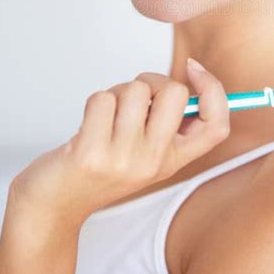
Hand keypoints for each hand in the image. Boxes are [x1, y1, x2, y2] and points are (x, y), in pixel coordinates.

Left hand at [9, 60, 229, 227]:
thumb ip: (166, 123)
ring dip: (117, 92)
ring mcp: (124, 160)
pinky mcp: (91, 154)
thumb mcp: (144, 152)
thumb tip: (190, 78)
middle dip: (152, 81)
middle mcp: (154, 162)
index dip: (214, 89)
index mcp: (174, 160)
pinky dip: (94, 102)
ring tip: (106, 116)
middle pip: (176, 93)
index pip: (217, 126)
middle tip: (135, 98)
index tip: (194, 68)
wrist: (55, 205)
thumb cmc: (99, 167)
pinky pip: (102, 99)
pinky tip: (88, 126)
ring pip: (135, 90)